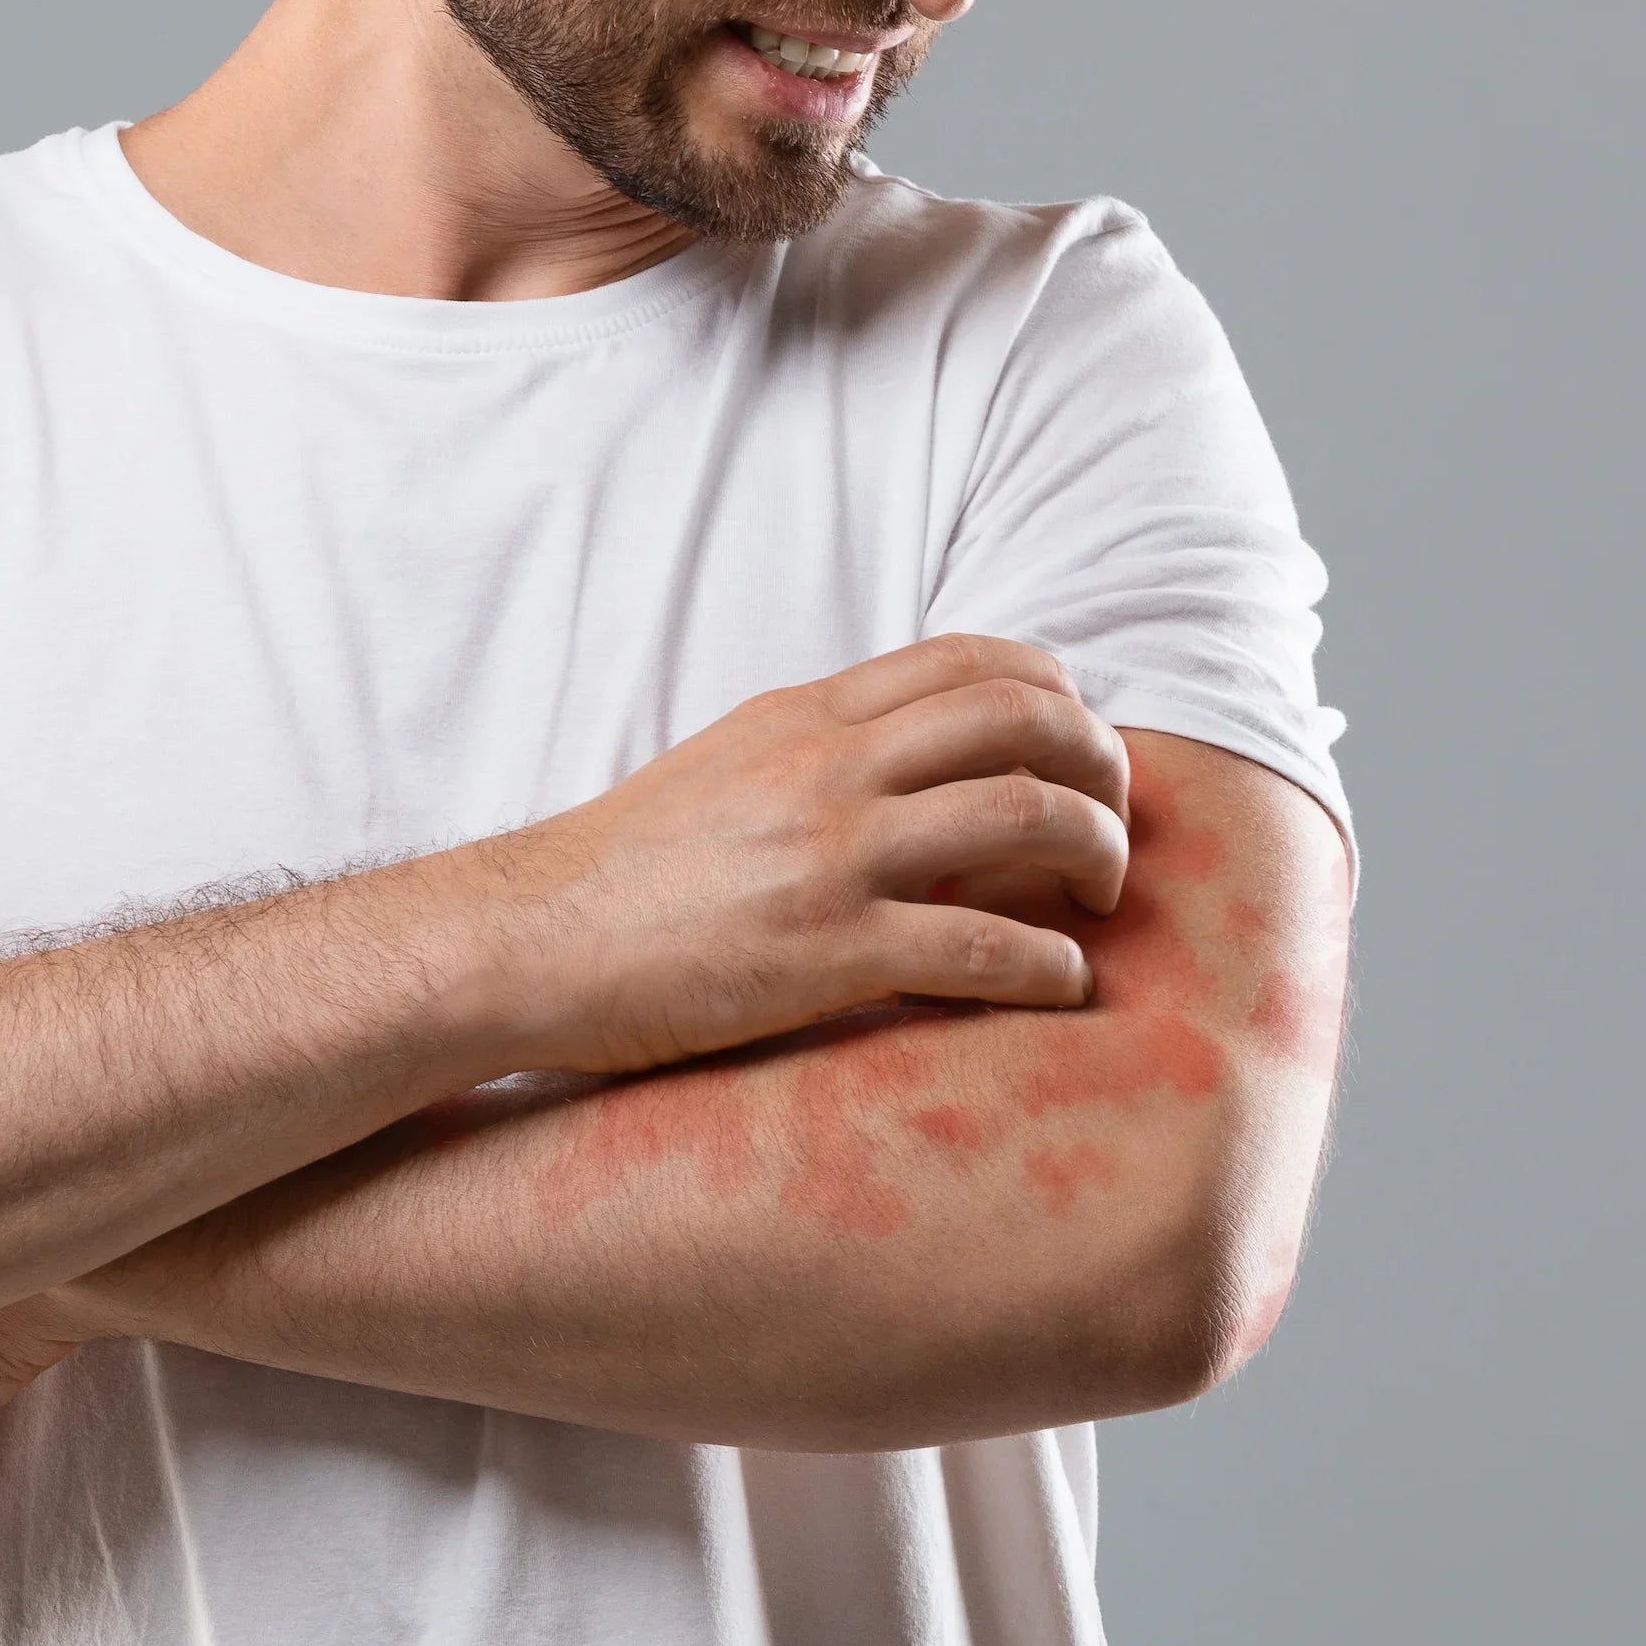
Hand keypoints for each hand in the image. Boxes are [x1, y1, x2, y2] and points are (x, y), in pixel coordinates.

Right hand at [489, 633, 1130, 1075]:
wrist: (531, 941)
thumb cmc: (629, 868)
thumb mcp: (733, 764)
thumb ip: (827, 748)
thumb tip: (923, 755)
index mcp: (812, 716)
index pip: (978, 659)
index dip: (1061, 698)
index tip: (1078, 752)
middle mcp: (834, 767)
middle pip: (1028, 721)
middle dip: (1104, 770)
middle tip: (1114, 829)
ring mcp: (833, 855)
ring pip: (1027, 816)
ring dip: (1096, 858)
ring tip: (1099, 905)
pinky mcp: (827, 950)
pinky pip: (982, 947)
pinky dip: (1048, 967)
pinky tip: (1059, 986)